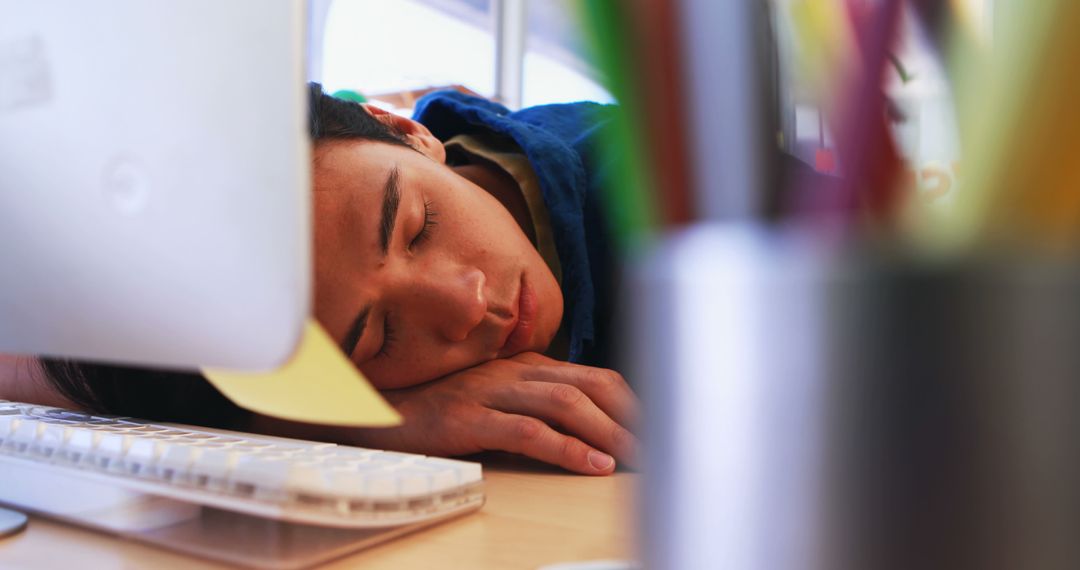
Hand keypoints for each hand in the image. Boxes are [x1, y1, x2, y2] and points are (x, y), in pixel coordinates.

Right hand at [344, 352, 639, 474]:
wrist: (379, 410)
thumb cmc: (444, 408)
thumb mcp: (499, 399)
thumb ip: (539, 405)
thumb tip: (592, 431)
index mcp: (528, 365)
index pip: (597, 377)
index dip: (634, 404)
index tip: (663, 431)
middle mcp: (515, 371)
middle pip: (592, 386)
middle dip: (633, 417)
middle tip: (664, 448)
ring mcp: (491, 391)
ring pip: (566, 404)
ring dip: (610, 433)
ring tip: (639, 459)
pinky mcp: (470, 417)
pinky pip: (528, 430)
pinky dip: (566, 449)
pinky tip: (593, 466)